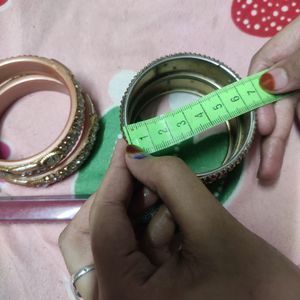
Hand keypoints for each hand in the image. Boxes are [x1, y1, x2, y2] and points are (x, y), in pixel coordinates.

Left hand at [59, 140, 299, 298]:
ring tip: (166, 201)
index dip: (115, 179)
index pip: (103, 225)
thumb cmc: (252, 283)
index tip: (127, 146)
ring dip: (131, 214)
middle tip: (142, 171)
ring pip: (100, 243)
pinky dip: (139, 229)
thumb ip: (172, 181)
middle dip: (117, 198)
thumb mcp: (213, 226)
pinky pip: (118, 253)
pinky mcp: (130, 294)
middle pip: (85, 237)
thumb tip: (135, 156)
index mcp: (125, 297)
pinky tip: (169, 221)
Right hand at [249, 16, 299, 181]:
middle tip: (266, 172)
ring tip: (273, 170)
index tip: (266, 127)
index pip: (259, 75)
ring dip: (285, 143)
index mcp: (283, 51)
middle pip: (275, 107)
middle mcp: (291, 73)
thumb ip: (296, 62)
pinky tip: (296, 144)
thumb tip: (269, 83)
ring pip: (292, 116)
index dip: (259, 104)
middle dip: (271, 140)